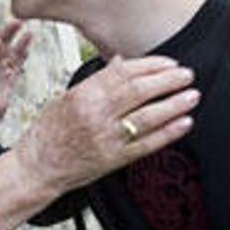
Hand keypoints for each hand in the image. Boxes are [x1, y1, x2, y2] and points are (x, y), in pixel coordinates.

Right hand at [15, 55, 197, 197]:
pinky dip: (169, 133)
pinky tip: (184, 123)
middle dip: (168, 81)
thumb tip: (120, 63)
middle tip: (186, 75)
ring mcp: (107, 138)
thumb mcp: (67, 97)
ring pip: (149, 117)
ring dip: (174, 104)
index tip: (168, 63)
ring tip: (191, 95)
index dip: (150, 66)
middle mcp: (96, 115)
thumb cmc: (49, 132)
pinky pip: (148, 144)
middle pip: (140, 91)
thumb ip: (96, 81)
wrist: (39, 166)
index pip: (123, 73)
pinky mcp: (115, 160)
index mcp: (83, 95)